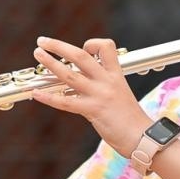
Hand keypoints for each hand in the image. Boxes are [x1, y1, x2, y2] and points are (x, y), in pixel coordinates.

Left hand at [27, 36, 149, 157]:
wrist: (142, 137)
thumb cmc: (131, 119)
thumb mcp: (121, 94)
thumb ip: (103, 86)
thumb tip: (83, 82)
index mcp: (116, 75)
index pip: (106, 47)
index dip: (92, 44)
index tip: (83, 48)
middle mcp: (107, 81)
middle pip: (81, 56)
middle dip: (59, 46)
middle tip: (43, 41)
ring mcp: (100, 95)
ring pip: (70, 74)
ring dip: (50, 63)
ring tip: (38, 54)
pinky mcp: (93, 110)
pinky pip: (66, 102)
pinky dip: (49, 97)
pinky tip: (37, 93)